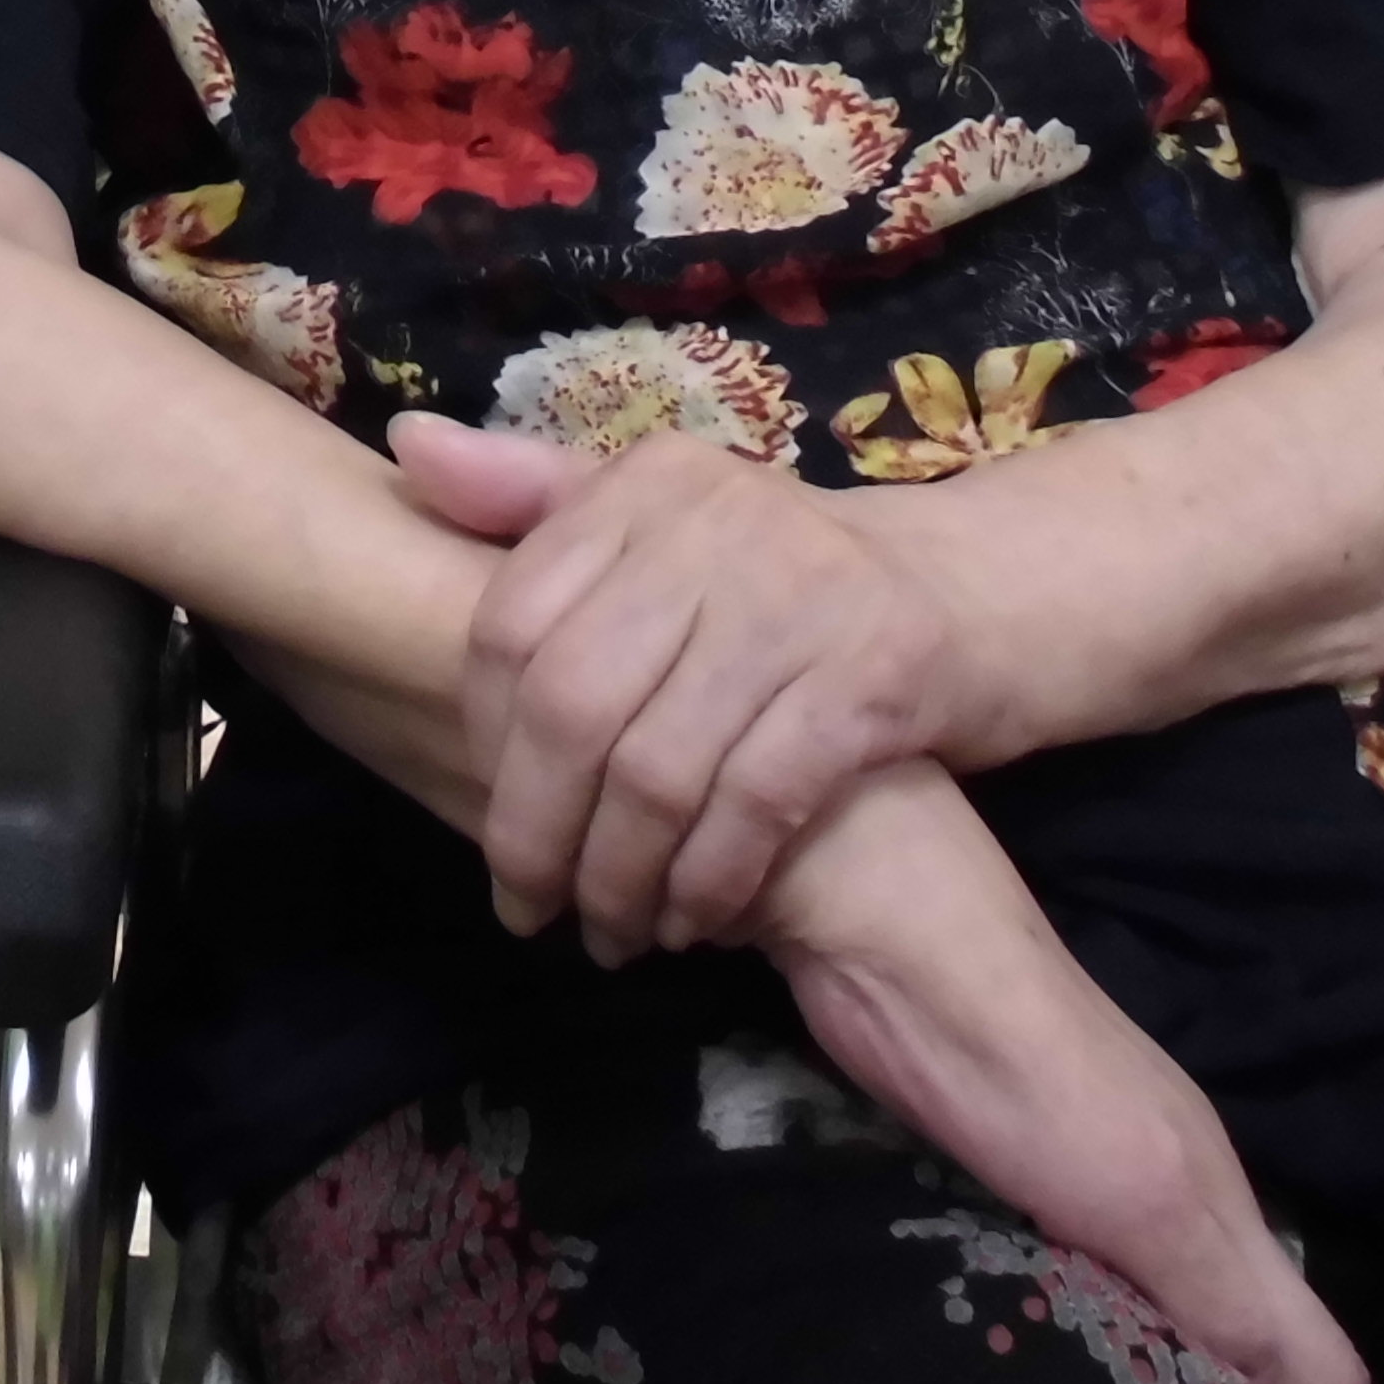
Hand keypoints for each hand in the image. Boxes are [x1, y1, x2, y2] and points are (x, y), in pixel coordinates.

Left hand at [392, 415, 978, 962]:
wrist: (980, 592)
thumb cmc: (790, 577)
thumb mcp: (666, 522)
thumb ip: (533, 497)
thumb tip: (402, 451)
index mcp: (647, 484)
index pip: (512, 621)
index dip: (487, 741)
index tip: (493, 819)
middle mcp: (716, 521)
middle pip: (573, 704)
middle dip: (536, 830)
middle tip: (529, 909)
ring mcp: (800, 594)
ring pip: (660, 768)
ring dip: (622, 876)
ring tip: (610, 932)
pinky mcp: (873, 673)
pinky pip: (755, 801)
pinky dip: (712, 878)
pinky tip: (694, 922)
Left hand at [753, 787, 1372, 1383]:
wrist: (888, 948)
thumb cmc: (1037, 1075)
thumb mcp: (1160, 1199)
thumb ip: (1247, 1306)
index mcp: (1215, 1210)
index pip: (1282, 1351)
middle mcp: (1153, 1205)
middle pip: (1195, 1344)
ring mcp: (1067, 1194)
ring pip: (1110, 1322)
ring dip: (1100, 1379)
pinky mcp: (984, 1187)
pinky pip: (1030, 1294)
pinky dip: (1034, 1341)